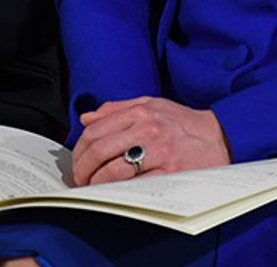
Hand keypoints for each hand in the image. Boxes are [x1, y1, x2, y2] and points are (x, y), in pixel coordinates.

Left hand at [72, 97, 230, 185]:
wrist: (219, 136)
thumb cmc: (181, 121)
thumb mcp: (148, 104)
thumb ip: (115, 109)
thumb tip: (86, 119)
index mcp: (138, 112)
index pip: (96, 131)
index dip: (80, 150)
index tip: (76, 162)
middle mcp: (147, 129)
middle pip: (100, 149)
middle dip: (83, 168)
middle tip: (79, 178)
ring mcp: (160, 151)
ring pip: (116, 169)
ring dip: (97, 182)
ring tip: (92, 187)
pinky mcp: (173, 172)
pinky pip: (139, 184)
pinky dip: (121, 190)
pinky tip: (115, 193)